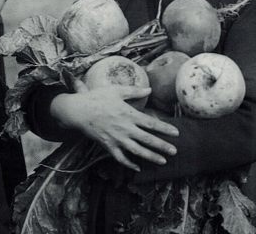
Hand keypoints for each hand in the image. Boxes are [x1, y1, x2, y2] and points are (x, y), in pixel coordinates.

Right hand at [50, 80, 178, 170]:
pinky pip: (120, 157)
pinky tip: (138, 168)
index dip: (165, 128)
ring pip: (137, 151)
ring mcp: (116, 139)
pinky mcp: (108, 146)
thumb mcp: (117, 90)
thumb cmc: (98, 98)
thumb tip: (150, 89)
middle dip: (162, 146)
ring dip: (151, 157)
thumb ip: (134, 91)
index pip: (151, 123)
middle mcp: (125, 128)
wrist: (78, 111)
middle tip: (175, 151)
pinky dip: (129, 164)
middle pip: (147, 139)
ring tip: (163, 161)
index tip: (176, 133)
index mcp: (129, 114)